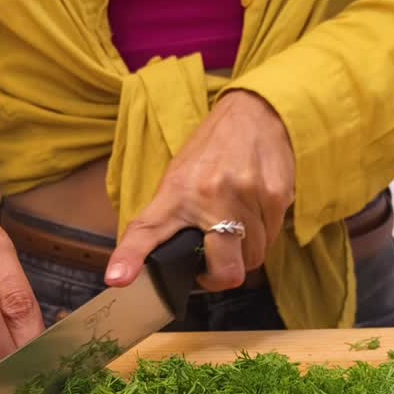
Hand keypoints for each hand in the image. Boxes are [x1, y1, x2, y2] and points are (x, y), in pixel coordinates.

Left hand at [106, 90, 294, 290]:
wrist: (254, 114)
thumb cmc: (213, 150)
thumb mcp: (180, 178)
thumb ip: (169, 220)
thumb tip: (150, 261)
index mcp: (177, 193)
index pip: (146, 230)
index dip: (129, 258)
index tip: (117, 279)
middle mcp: (212, 196)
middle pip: (225, 271)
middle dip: (221, 277)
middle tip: (214, 265)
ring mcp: (248, 198)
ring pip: (253, 258)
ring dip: (244, 252)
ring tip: (236, 226)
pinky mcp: (276, 197)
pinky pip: (272, 239)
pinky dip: (262, 235)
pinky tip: (254, 212)